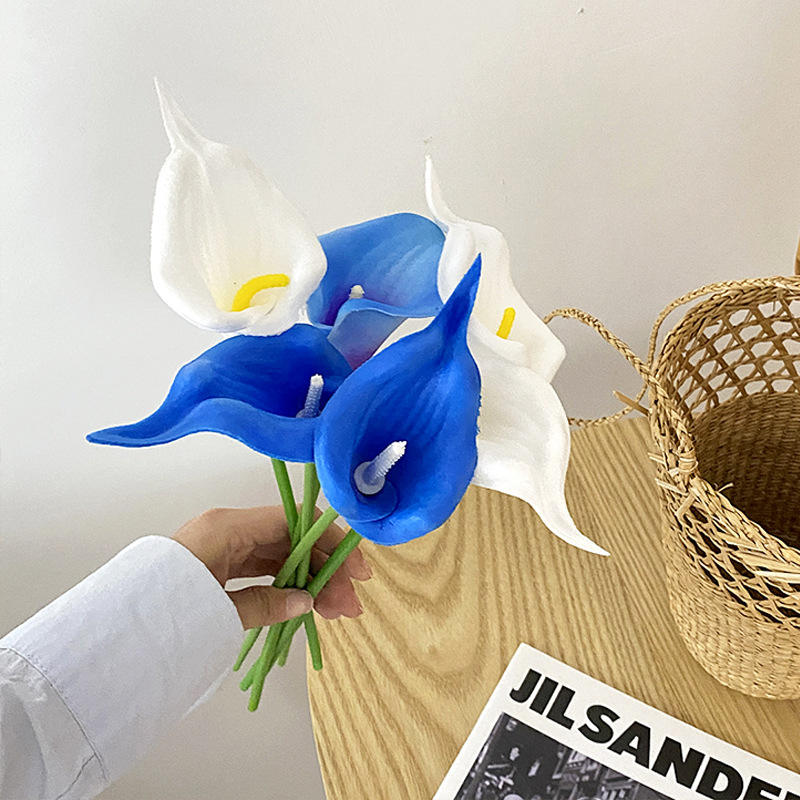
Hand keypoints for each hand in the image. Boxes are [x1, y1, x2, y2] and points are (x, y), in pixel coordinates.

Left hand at [173, 506, 370, 629]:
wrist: (114, 633)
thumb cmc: (164, 610)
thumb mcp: (219, 609)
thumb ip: (266, 603)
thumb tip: (307, 602)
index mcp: (228, 526)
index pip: (294, 522)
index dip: (330, 542)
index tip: (355, 570)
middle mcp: (229, 529)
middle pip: (291, 540)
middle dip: (324, 570)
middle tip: (349, 605)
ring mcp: (223, 546)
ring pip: (280, 556)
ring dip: (309, 580)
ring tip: (334, 612)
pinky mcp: (216, 564)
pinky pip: (262, 568)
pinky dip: (285, 583)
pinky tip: (304, 603)